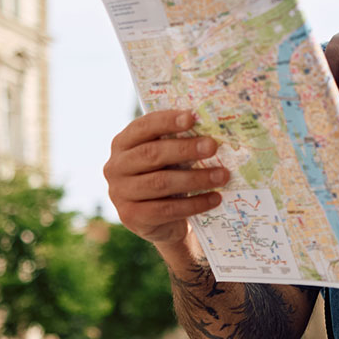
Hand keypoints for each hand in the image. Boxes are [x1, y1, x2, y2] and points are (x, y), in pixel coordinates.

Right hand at [103, 109, 229, 252]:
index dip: (167, 121)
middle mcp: (115, 167)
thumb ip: (178, 141)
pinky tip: (215, 198)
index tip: (192, 118)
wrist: (159, 220)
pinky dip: (194, 204)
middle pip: (151, 154)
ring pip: (160, 183)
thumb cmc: (166, 176)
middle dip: (185, 149)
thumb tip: (210, 129)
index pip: (143, 127)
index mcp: (122, 143)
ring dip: (195, 178)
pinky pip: (167, 209)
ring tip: (222, 175)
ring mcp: (120, 193)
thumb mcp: (168, 157)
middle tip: (213, 146)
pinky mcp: (132, 217)